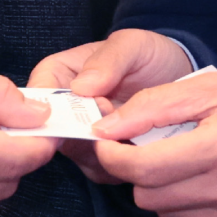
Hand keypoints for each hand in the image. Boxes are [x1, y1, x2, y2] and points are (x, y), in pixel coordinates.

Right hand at [28, 30, 192, 182]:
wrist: (178, 79)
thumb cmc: (150, 55)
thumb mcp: (133, 45)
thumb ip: (108, 60)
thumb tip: (80, 87)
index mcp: (60, 74)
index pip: (38, 92)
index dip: (49, 108)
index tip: (81, 113)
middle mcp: (64, 109)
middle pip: (51, 130)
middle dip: (80, 134)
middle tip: (113, 125)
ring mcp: (81, 135)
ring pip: (75, 154)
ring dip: (100, 151)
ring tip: (132, 132)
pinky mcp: (101, 158)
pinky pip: (98, 170)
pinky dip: (117, 166)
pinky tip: (139, 148)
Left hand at [90, 70, 216, 216]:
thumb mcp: (214, 88)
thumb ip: (155, 106)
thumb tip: (106, 130)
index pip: (141, 170)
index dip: (113, 157)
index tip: (108, 142)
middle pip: (149, 197)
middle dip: (141, 172)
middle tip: (157, 146)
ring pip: (169, 216)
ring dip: (167, 190)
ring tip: (192, 161)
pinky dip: (194, 205)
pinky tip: (215, 181)